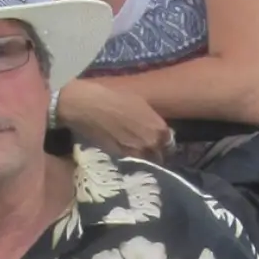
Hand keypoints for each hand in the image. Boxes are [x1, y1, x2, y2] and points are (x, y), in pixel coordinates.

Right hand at [55, 76, 174, 158]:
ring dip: (143, 157)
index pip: (169, 144)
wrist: (88, 106)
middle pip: (159, 156)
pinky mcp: (120, 157)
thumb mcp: (140, 104)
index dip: (164, 144)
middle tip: (150, 149)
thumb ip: (151, 120)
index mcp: (158, 129)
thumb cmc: (114, 97)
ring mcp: (135, 153)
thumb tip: (155, 129)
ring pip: (145, 161)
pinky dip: (130, 157)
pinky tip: (124, 150)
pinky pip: (130, 160)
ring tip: (136, 151)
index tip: (160, 143)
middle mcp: (150, 144)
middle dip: (156, 153)